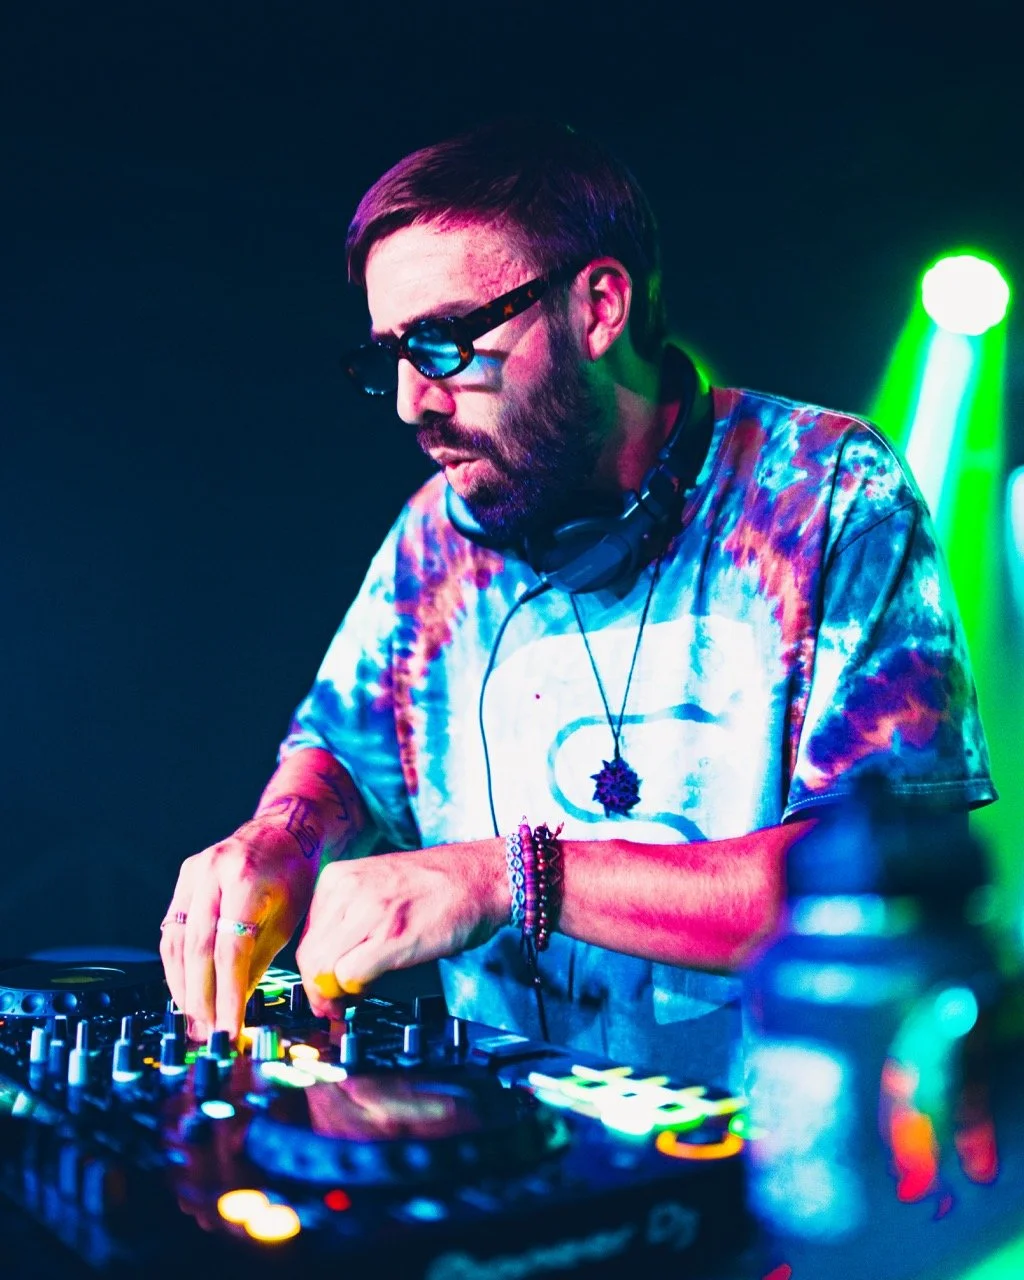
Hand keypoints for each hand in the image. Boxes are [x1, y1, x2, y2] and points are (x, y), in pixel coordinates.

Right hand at [159, 821, 318, 1040]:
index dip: (226, 995)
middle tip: (206, 1032)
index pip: (230, 950)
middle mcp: (214, 872)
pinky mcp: (184, 877)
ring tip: (194, 1019)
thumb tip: (233, 1009)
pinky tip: (185, 989)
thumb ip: (258, 962)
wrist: (285, 830)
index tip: (229, 1029)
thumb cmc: (294, 877)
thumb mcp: (287, 919)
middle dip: (200, 997)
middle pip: (198, 948)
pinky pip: (172, 928)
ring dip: (182, 986)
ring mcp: (194, 872)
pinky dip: (177, 964)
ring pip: (176, 941)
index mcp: (247, 880)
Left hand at [295, 841, 507, 1018]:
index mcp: (339, 878)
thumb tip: (325, 966)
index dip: (313, 973)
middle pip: (309, 957)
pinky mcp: (392, 935)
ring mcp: (369, 911)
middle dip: (318, 991)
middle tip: (334, 1006)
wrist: (481, 877)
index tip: (324, 989)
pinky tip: (372, 986)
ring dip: (334, 995)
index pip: (305, 938)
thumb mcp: (376, 887)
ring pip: (322, 969)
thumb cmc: (437, 886)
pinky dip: (356, 990)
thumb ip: (347, 918)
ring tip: (353, 998)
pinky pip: (350, 975)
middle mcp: (348, 890)